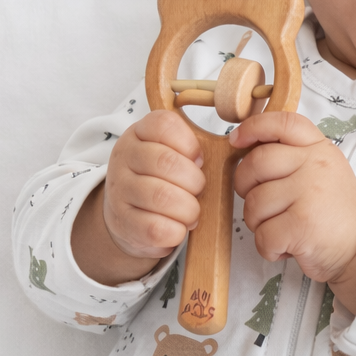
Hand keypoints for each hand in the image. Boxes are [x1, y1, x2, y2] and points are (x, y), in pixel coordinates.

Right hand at [71, 110, 203, 284]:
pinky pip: (156, 228)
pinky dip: (177, 231)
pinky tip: (178, 227)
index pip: (164, 124)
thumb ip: (194, 146)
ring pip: (162, 197)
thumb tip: (235, 146)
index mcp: (139, 134)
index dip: (190, 144)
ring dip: (188, 209)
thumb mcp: (172, 154)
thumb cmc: (161, 181)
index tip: (198, 159)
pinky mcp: (124, 223)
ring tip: (191, 212)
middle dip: (194, 180)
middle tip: (199, 190)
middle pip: (166, 162)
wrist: (129, 216)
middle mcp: (124, 158)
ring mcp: (120, 190)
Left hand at [231, 112, 355, 310]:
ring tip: (281, 229)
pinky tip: (286, 247)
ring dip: (258, 224)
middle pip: (256, 163)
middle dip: (245, 185)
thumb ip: (293, 156)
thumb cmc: (335, 212)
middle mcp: (315, 166)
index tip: (236, 140)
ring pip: (254, 204)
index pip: (283, 123)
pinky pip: (263, 235)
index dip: (253, 127)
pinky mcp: (301, 225)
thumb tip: (246, 148)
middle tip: (260, 202)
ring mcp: (308, 194)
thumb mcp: (324, 170)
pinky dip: (268, 248)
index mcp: (319, 149)